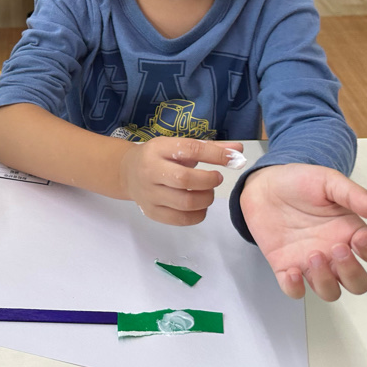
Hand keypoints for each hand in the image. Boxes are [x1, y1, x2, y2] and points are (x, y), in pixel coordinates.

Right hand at [120, 137, 244, 225]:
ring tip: (207, 192)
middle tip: (216, 178)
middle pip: (185, 179)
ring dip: (205, 198)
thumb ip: (209, 148)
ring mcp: (149, 194)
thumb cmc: (159, 157)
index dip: (216, 155)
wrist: (127, 172)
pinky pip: (181, 219)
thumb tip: (238, 151)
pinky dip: (198, 214)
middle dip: (209, 180)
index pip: (190, 150)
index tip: (233, 159)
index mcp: (158, 149)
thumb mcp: (178, 146)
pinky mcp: (151, 212)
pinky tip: (199, 205)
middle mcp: (150, 171)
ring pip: (185, 203)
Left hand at [240, 164, 366, 300]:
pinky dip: (295, 288)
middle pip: (358, 283)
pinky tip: (292, 271)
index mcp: (349, 232)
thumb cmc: (298, 182)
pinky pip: (294, 291)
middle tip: (337, 249)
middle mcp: (333, 252)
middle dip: (352, 273)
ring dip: (326, 281)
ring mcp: (310, 262)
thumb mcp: (328, 181)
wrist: (264, 185)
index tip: (359, 239)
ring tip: (313, 254)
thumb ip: (353, 194)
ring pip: (330, 291)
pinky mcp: (285, 267)